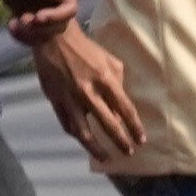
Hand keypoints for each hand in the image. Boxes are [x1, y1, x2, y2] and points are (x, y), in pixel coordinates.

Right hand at [31, 6, 160, 169]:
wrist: (54, 38)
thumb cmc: (86, 49)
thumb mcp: (110, 61)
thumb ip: (118, 82)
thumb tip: (120, 106)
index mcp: (105, 80)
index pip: (125, 110)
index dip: (135, 127)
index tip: (141, 140)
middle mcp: (88, 92)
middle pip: (109, 125)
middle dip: (121, 141)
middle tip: (128, 152)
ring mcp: (70, 98)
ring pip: (84, 132)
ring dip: (97, 149)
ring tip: (105, 157)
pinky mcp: (54, 100)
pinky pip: (67, 124)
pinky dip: (77, 135)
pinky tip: (85, 140)